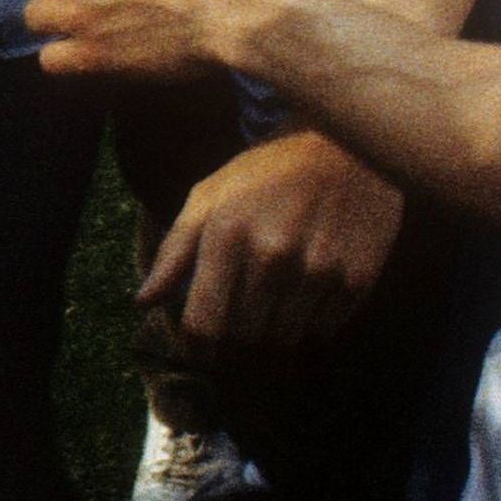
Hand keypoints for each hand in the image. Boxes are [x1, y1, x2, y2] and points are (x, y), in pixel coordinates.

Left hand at [142, 130, 405, 358]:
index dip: (196, 352)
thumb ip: (173, 251)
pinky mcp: (357, 279)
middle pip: (243, 340)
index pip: (204, 325)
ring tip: (267, 321)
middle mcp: (273, 258)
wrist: (345, 145)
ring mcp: (318, 271)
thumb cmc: (267, 172)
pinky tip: (302, 306)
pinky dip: (308, 330)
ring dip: (270, 342)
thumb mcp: (210, 197)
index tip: (198, 354)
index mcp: (228, 236)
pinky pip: (323, 332)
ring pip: (283, 342)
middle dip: (232, 348)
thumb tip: (143, 302)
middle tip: (234, 338)